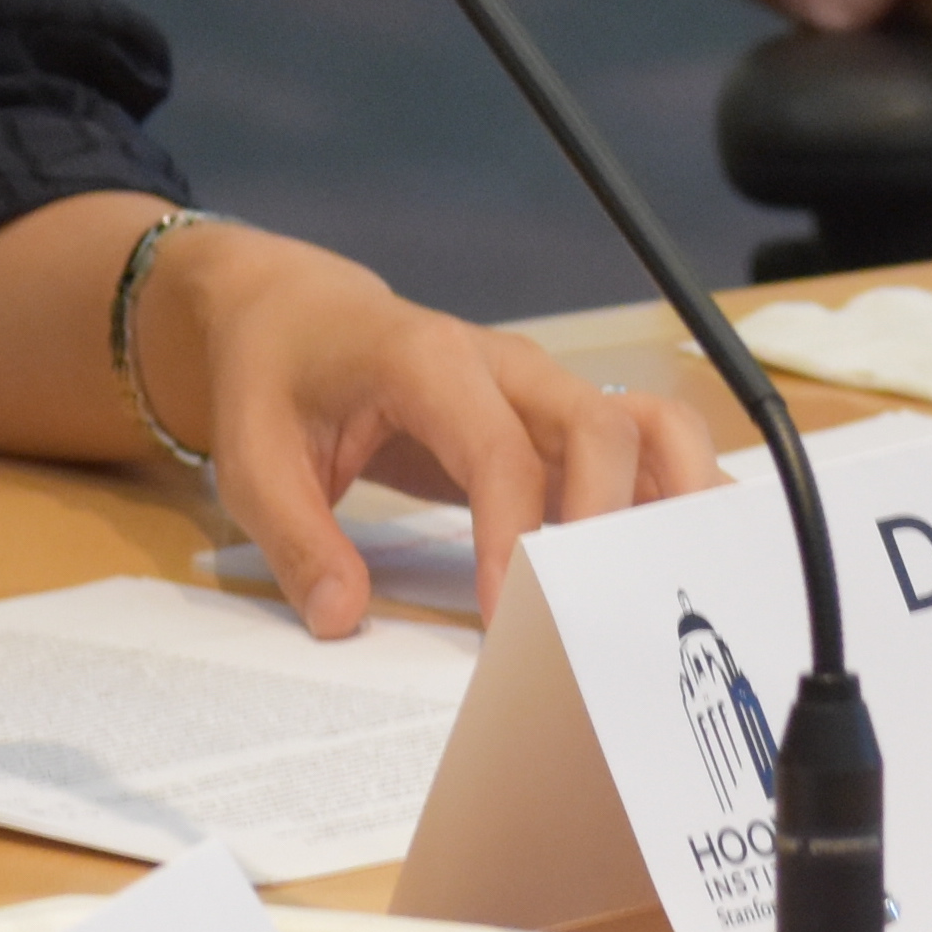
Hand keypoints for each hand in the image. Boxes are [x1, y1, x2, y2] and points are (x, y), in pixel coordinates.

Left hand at [137, 221, 722, 633]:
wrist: (296, 312)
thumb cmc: (275, 378)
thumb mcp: (253, 458)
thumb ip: (297, 538)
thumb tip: (342, 616)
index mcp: (427, 362)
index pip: (497, 451)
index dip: (514, 535)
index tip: (510, 619)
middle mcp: (504, 367)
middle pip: (597, 428)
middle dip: (607, 523)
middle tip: (588, 614)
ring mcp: (539, 388)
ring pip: (641, 425)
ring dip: (668, 498)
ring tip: (669, 582)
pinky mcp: (553, 417)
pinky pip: (636, 441)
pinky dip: (668, 492)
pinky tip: (678, 555)